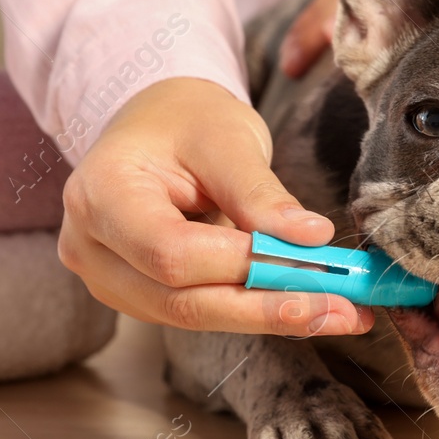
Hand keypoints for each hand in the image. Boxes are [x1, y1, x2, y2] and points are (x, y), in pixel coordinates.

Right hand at [57, 77, 374, 335]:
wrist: (156, 124)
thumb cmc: (187, 121)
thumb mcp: (227, 139)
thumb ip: (261, 192)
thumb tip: (312, 239)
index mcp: (101, 196)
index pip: (171, 253)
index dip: (244, 265)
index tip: (315, 263)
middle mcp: (92, 248)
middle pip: (181, 300)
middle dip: (269, 308)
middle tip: (346, 310)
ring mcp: (109, 278)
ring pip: (193, 315)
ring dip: (270, 317)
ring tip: (342, 311)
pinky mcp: (138, 294)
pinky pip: (198, 311)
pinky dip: (254, 310)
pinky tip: (307, 305)